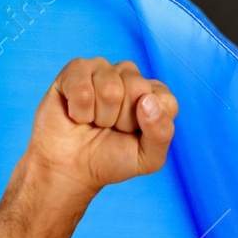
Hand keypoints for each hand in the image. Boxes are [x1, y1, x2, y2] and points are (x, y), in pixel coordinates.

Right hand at [24, 57, 178, 193]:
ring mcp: (103, 69)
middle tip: (111, 128)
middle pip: (137, 88)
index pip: (165, 99)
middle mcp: (131, 76)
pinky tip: (77, 114)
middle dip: (122, 120)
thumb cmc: (111, 159)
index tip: (134, 134)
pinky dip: (79, 112)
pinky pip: (82, 89)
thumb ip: (161, 132)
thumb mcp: (148, 158)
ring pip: (109, 89)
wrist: (71, 168)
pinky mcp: (76, 70)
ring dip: (100, 116)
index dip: (149, 124)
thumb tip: (149, 100)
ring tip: (94, 121)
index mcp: (154, 93)